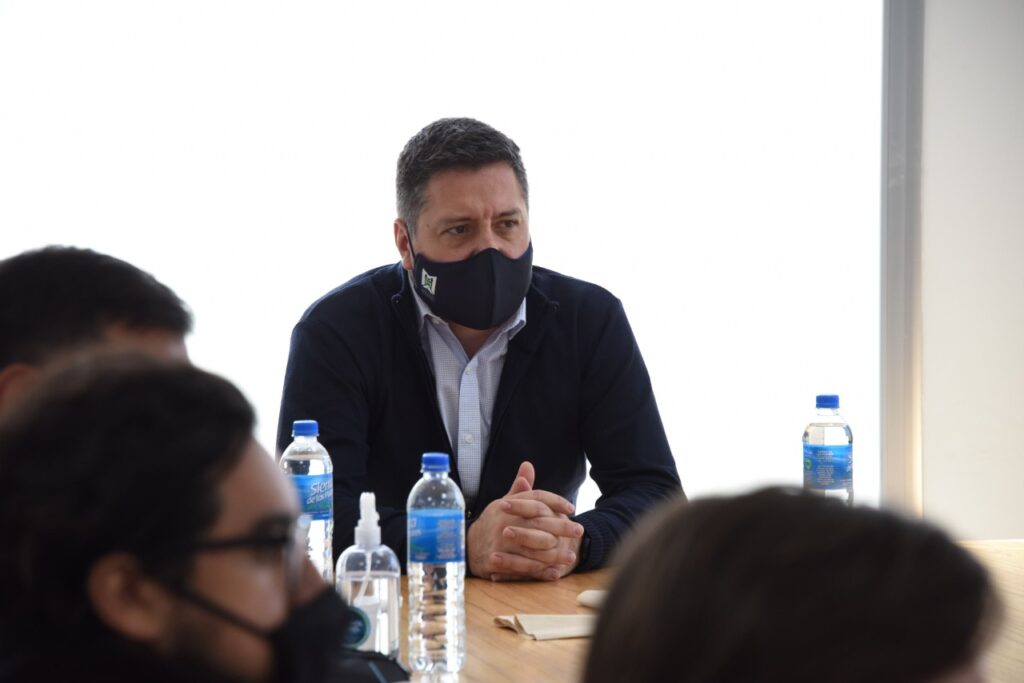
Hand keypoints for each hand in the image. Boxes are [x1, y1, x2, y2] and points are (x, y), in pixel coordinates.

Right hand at [466, 461, 583, 580]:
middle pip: (538, 522)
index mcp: (506, 505)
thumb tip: (528, 465)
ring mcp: (499, 541)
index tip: (571, 508)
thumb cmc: (491, 523)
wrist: (466, 546)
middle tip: (579, 531)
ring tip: (571, 556)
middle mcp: (503, 521)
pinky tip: (554, 573)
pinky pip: (522, 567)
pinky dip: (539, 571)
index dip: (555, 501)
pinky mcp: (496, 560)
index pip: (535, 498)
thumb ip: (519, 489)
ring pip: (532, 547)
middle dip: (561, 527)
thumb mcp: (503, 503)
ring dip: (554, 554)